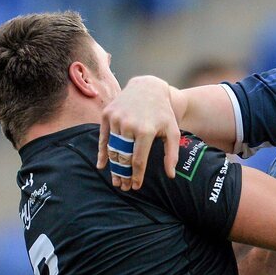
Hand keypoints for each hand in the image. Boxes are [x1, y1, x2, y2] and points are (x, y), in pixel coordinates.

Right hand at [98, 76, 180, 190]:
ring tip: (116, 180)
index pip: (138, 160)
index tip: (135, 186)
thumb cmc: (163, 113)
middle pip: (123, 157)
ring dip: (113, 166)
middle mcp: (129, 125)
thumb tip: (171, 175)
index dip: (136, 175)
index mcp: (146, 131)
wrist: (148, 87)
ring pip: (113, 149)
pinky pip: (103, 138)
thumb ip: (172, 154)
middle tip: (124, 187)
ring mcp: (116, 119)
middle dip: (123, 174)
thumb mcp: (173, 131)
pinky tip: (102, 165)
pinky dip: (102, 152)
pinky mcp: (107, 114)